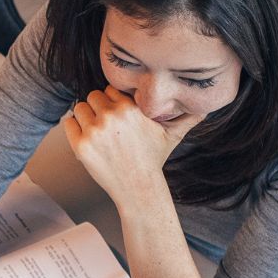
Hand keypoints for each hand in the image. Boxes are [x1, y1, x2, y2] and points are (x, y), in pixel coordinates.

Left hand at [60, 86, 203, 204]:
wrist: (138, 187)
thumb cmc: (153, 159)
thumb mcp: (172, 134)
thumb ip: (188, 116)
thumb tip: (209, 105)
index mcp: (131, 109)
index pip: (110, 89)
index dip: (112, 100)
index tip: (117, 113)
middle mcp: (111, 117)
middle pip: (92, 96)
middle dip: (98, 107)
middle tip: (106, 124)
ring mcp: (94, 131)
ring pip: (80, 107)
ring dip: (85, 116)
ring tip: (97, 132)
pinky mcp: (80, 145)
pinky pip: (68, 123)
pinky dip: (74, 128)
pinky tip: (87, 138)